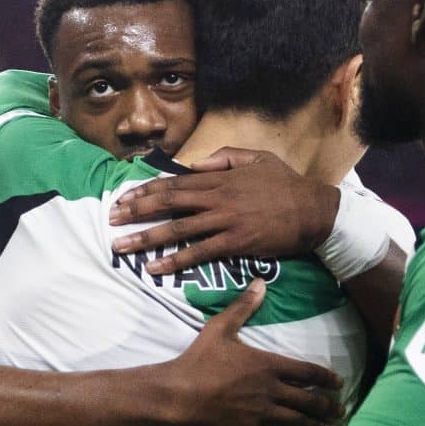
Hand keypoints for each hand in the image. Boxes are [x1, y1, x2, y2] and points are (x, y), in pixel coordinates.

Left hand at [110, 149, 339, 275]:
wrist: (313, 210)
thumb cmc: (286, 184)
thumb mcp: (257, 158)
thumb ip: (224, 158)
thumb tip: (195, 164)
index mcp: (219, 177)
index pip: (173, 183)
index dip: (145, 191)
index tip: (123, 198)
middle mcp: (216, 198)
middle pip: (167, 203)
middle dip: (136, 212)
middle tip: (111, 220)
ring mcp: (224, 221)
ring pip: (177, 229)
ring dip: (146, 238)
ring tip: (121, 247)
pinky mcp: (235, 243)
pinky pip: (199, 253)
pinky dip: (175, 260)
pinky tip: (156, 267)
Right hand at [154, 281, 341, 425]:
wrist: (178, 393)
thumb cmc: (199, 360)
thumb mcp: (220, 328)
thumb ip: (243, 307)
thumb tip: (261, 282)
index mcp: (268, 365)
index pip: (308, 371)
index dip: (327, 378)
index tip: (338, 384)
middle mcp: (271, 390)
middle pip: (309, 400)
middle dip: (328, 406)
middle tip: (339, 410)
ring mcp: (261, 413)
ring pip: (297, 422)